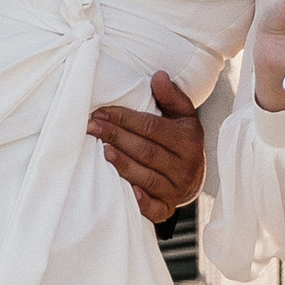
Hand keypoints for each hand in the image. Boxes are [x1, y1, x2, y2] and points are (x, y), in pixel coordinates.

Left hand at [87, 71, 204, 223]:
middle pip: (146, 152)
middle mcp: (186, 167)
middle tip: (91, 127)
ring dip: (123, 164)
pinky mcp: (167, 208)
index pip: (153, 128)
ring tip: (101, 151)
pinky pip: (154, 208)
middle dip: (116, 137)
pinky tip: (124, 190)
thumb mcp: (182, 116)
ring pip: (147, 177)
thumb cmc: (181, 141)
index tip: (102, 112)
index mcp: (189, 142)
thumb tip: (158, 76)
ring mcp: (176, 190)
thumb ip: (171, 96)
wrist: (193, 177)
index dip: (126, 119)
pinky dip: (141, 201)